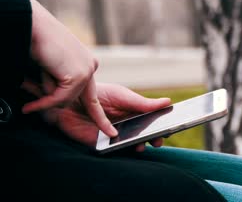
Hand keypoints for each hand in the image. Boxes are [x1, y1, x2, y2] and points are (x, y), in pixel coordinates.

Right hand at [22, 0, 116, 137]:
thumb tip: (59, 100)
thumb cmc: (38, 43)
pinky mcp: (78, 74)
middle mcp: (90, 66)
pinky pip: (60, 98)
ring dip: (46, 94)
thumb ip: (61, 80)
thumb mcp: (53, 66)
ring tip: (35, 75)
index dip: (99, 116)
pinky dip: (44, 101)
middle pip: (85, 100)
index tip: (110, 131)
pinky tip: (32, 102)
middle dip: (71, 113)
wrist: (32, 25)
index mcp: (87, 62)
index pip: (93, 94)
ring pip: (67, 100)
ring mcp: (87, 70)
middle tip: (67, 123)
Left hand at [22, 82, 170, 150]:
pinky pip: (114, 151)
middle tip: (158, 140)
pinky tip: (126, 145)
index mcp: (133, 114)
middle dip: (152, 139)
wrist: (68, 99)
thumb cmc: (97, 94)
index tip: (171, 128)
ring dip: (138, 146)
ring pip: (131, 145)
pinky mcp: (100, 145)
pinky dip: (121, 150)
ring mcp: (114, 137)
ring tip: (142, 144)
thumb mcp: (123, 95)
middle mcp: (126, 127)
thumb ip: (143, 102)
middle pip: (144, 136)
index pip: (151, 123)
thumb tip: (168, 102)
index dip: (161, 126)